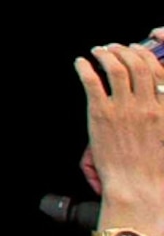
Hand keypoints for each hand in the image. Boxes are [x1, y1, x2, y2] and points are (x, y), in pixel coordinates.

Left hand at [81, 43, 163, 231]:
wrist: (138, 188)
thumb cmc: (153, 170)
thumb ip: (161, 115)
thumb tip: (156, 96)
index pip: (157, 72)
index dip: (144, 56)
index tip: (135, 50)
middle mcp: (146, 106)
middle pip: (136, 64)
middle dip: (123, 50)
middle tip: (113, 47)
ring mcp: (123, 109)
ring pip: (115, 67)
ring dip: (104, 53)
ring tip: (97, 51)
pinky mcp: (100, 114)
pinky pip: (91, 80)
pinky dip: (84, 66)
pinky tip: (80, 63)